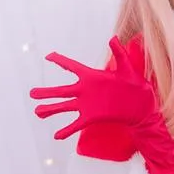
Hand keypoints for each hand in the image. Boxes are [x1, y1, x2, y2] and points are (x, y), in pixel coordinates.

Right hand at [30, 37, 156, 139]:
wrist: (141, 107)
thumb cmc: (135, 85)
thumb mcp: (128, 69)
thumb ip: (119, 54)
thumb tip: (113, 38)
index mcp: (92, 76)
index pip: (72, 67)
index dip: (60, 61)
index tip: (48, 56)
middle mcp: (85, 90)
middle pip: (61, 90)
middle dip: (46, 92)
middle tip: (31, 93)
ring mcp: (87, 104)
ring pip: (64, 106)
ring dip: (51, 109)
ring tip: (37, 112)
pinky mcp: (92, 117)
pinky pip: (76, 124)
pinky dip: (66, 130)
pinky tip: (56, 136)